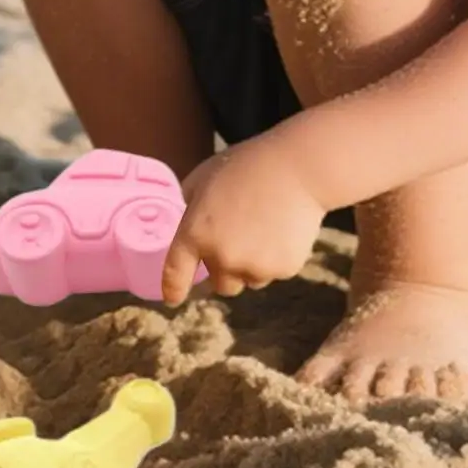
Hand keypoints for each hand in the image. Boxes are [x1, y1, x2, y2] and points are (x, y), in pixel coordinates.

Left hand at [161, 135, 327, 304]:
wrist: (296, 169)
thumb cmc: (244, 167)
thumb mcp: (201, 179)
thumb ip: (189, 206)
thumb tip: (190, 221)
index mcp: (195, 234)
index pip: (175, 273)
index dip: (173, 289)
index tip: (172, 300)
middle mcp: (221, 258)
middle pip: (221, 284)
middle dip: (225, 269)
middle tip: (238, 240)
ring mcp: (254, 267)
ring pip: (249, 280)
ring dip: (252, 265)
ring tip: (263, 230)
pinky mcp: (284, 270)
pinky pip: (274, 273)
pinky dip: (276, 259)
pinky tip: (281, 231)